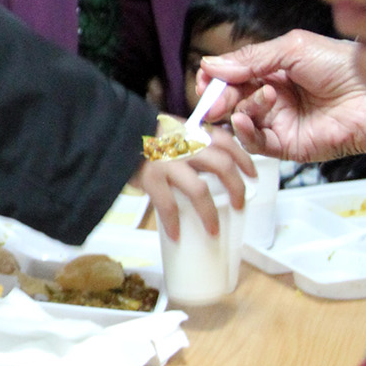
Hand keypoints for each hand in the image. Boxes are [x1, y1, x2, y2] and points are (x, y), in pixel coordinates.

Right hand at [134, 129, 252, 240]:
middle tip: (241, 205)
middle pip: (223, 167)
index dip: (244, 159)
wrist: (112, 132)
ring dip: (210, 214)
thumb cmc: (144, 135)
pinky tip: (177, 235)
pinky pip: (167, 205)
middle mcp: (186, 145)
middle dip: (237, 189)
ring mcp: (169, 162)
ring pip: (200, 190)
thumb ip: (191, 143)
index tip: (252, 174)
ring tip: (214, 231)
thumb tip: (210, 167)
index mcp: (193, 132)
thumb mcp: (172, 131)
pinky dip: (173, 223)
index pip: (228, 142)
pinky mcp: (151, 178)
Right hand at [199, 30, 365, 164]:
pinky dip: (244, 132)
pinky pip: (255, 142)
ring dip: (241, 108)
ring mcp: (280, 121)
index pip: (236, 74)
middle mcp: (276, 95)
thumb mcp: (293, 49)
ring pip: (240, 119)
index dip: (218, 76)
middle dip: (220, 95)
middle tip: (212, 96)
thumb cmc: (344, 68)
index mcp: (277, 69)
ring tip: (264, 97)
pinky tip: (244, 120)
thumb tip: (211, 65)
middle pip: (233, 97)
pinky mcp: (286, 145)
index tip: (205, 78)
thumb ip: (252, 58)